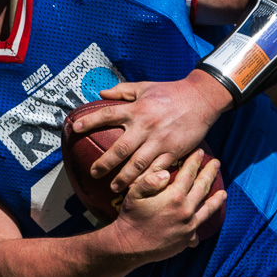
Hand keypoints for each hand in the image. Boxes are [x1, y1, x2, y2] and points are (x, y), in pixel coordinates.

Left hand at [69, 70, 231, 194]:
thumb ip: (122, 91)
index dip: (89, 121)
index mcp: (137, 109)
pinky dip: (149, 180)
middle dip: (104, 163)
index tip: (75, 129)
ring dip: (124, 178)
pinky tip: (140, 189)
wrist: (202, 98)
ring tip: (114, 187)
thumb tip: (101, 93)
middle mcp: (146, 126)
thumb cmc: (171, 91)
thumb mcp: (145, 86)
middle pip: (120, 149)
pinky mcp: (174, 151)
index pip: (107, 115)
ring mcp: (160, 140)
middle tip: (94, 173)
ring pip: (138, 164)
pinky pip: (159, 169)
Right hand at [104, 149, 225, 262]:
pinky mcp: (187, 239)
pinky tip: (204, 220)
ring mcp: (189, 226)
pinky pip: (199, 229)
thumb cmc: (130, 217)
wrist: (130, 246)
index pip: (189, 174)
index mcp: (174, 196)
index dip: (194, 161)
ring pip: (208, 209)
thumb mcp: (134, 194)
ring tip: (223, 193)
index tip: (200, 152)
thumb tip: (165, 172)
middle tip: (216, 163)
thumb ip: (149, 180)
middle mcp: (186, 210)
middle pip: (202, 187)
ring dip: (217, 199)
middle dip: (210, 173)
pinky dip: (202, 223)